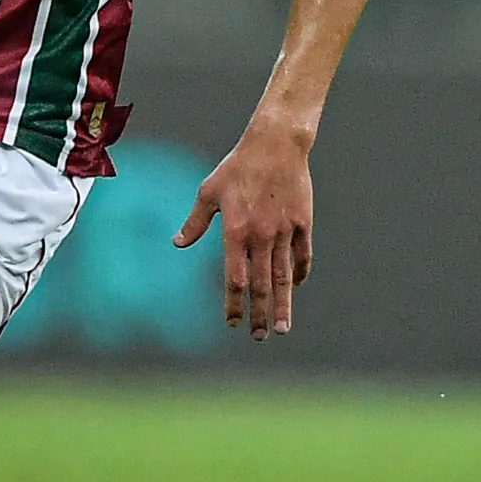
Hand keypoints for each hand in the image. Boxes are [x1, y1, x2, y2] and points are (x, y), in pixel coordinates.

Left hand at [174, 120, 313, 339]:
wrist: (276, 145)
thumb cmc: (238, 167)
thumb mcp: (209, 191)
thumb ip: (195, 222)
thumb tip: (178, 243)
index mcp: (235, 231)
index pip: (234, 278)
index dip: (233, 304)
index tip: (232, 323)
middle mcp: (261, 236)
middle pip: (261, 285)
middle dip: (260, 314)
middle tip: (260, 336)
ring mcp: (285, 231)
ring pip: (284, 276)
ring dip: (284, 304)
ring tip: (283, 328)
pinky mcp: (302, 223)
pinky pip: (302, 255)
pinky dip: (300, 273)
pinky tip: (296, 286)